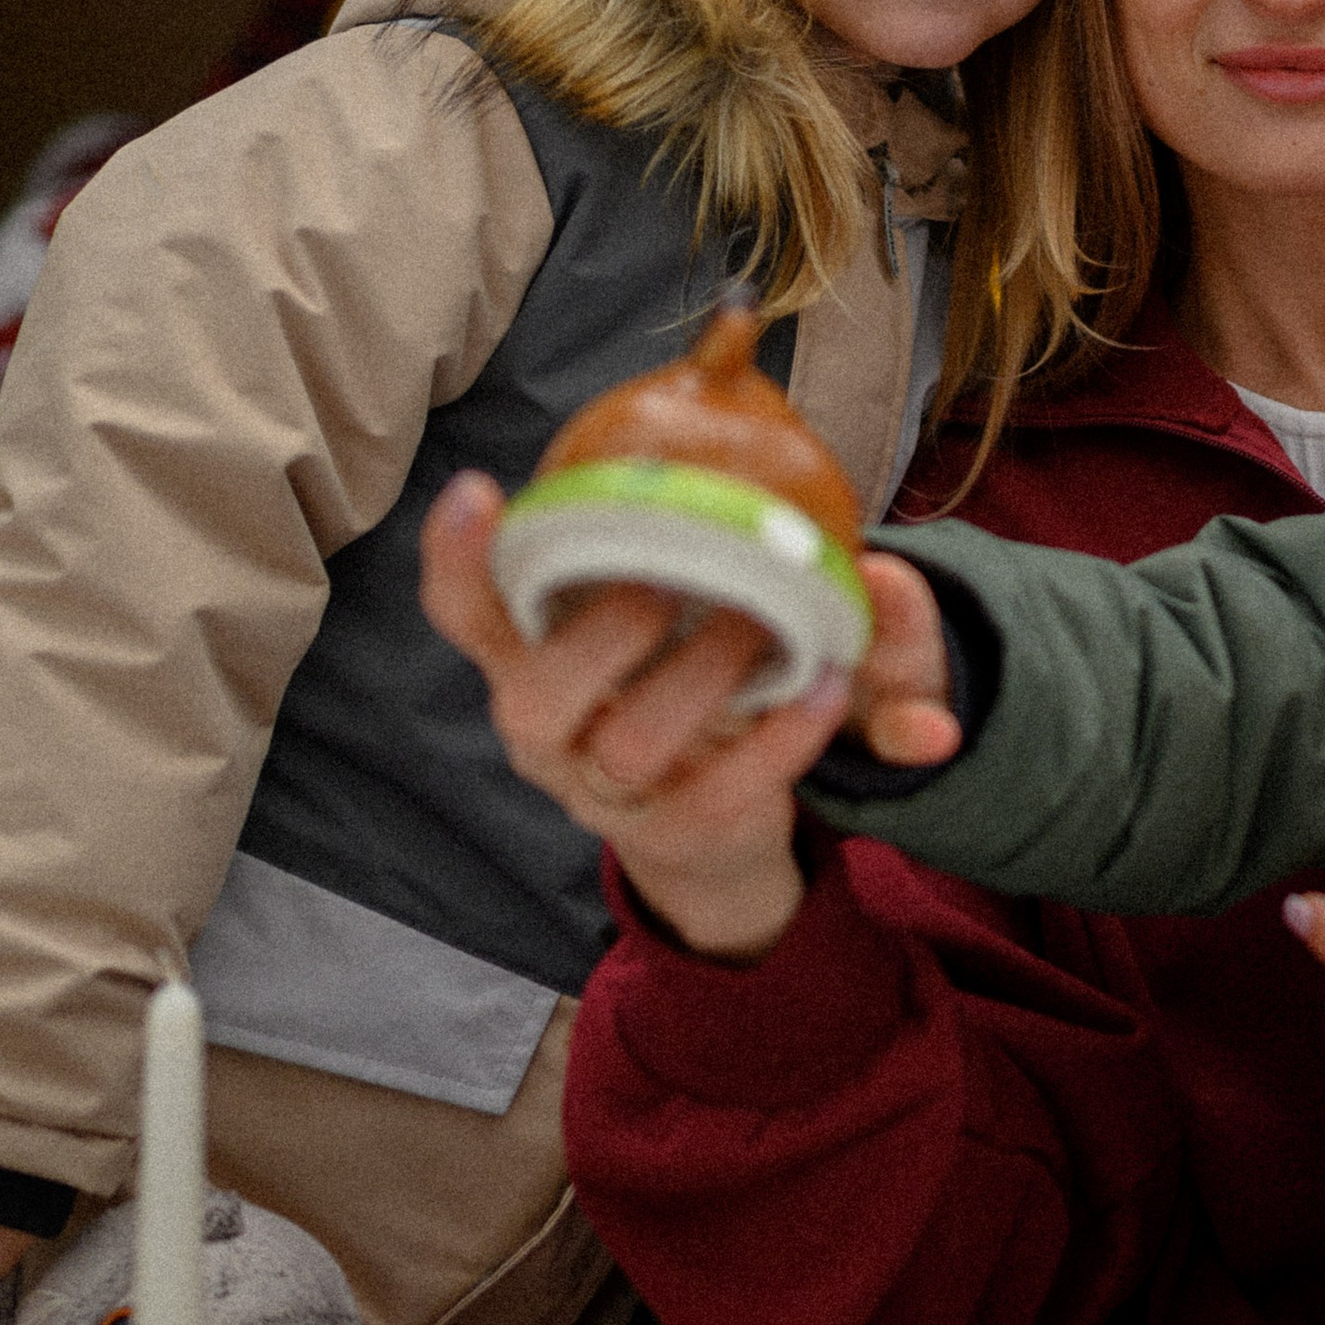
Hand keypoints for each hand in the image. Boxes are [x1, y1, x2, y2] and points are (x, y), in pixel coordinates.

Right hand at [418, 474, 960, 961]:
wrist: (714, 820)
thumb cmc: (684, 680)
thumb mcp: (687, 615)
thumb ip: (733, 555)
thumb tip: (866, 555)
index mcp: (528, 658)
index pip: (465, 615)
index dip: (457, 560)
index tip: (479, 491)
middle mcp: (546, 732)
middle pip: (532, 699)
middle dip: (602, 635)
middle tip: (667, 585)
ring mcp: (604, 793)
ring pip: (628, 748)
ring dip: (701, 678)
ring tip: (761, 628)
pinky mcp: (678, 832)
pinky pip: (720, 792)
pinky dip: (778, 739)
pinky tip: (821, 688)